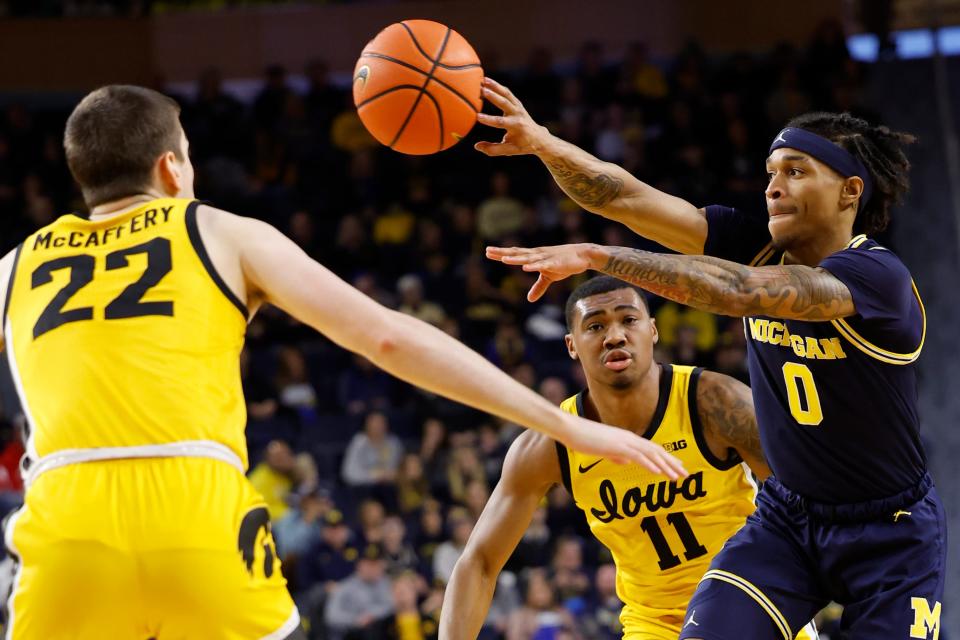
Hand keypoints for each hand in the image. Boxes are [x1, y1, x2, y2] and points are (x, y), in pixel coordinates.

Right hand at [475, 77, 550, 156]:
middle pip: (505, 103)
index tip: (477, 116)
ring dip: (495, 86)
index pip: (501, 123)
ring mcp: (518, 107)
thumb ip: (493, 149)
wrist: (539, 137)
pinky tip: (486, 81)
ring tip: (483, 80)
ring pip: (506, 94)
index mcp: (516, 127)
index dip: (489, 120)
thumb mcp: (509, 150)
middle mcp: (518, 115)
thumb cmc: (522, 145)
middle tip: (481, 90)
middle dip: (493, 96)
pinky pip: (507, 92)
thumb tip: (476, 146)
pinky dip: (497, 86)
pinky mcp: (517, 103)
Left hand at [486, 243, 603, 300]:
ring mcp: (546, 258)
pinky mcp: (556, 263)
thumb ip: (538, 287)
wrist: (582, 256)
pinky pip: (543, 265)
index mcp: (534, 257)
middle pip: (517, 254)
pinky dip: (535, 266)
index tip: (488, 252)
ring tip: (504, 260)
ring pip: (528, 259)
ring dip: (516, 259)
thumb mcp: (549, 277)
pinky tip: (526, 267)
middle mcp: (537, 255)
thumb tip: (529, 299)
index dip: (502, 253)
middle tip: (488, 251)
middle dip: (503, 253)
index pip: (515, 254)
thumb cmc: (564, 264)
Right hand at [561, 414, 687, 479]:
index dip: (666, 458)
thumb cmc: (583, 438)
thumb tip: (626, 462)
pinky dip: (649, 464)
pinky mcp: (616, 446)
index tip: (677, 467)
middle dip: (672, 463)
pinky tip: (658, 473)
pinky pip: (637, 456)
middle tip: (686, 474)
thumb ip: (615, 455)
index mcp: (627, 439)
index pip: (652, 449)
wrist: (571, 429)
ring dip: (665, 466)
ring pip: (650, 454)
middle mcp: (629, 438)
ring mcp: (624, 441)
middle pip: (656, 451)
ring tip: (677, 477)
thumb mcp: (602, 449)